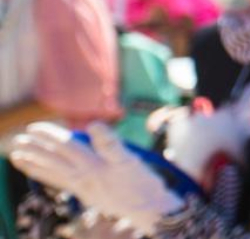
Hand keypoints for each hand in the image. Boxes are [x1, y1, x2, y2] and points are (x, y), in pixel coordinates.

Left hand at [11, 122, 183, 235]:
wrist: (148, 209)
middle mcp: (85, 176)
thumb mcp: (131, 161)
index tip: (33, 127)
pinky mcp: (86, 195)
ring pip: (53, 172)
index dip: (50, 136)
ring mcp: (84, 187)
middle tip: (17, 139)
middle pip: (56, 159)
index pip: (66, 146)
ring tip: (16, 156)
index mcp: (94, 164)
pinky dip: (45, 176)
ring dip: (34, 163)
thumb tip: (93, 125)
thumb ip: (110, 143)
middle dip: (36, 149)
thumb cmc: (143, 183)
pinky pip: (59, 183)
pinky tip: (38, 172)